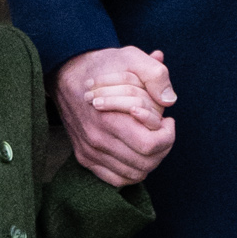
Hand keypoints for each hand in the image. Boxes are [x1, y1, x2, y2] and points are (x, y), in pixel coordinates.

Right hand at [56, 46, 175, 186]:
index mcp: (109, 118)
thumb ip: (155, 75)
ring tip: (150, 138)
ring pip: (134, 175)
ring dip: (150, 160)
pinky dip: (132, 171)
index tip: (167, 120)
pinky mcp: (84, 158)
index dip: (168, 135)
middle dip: (163, 147)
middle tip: (162, 130)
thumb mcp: (132, 58)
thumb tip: (169, 101)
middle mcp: (97, 140)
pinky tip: (136, 151)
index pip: (151, 145)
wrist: (67, 73)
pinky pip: (116, 179)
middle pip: (146, 163)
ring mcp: (89, 152)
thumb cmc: (104, 66)